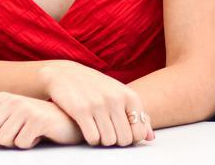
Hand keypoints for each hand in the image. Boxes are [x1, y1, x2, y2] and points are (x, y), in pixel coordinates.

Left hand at [0, 93, 80, 147]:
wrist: (67, 120)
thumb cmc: (36, 123)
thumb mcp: (9, 122)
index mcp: (1, 98)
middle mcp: (10, 100)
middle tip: (15, 136)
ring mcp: (24, 108)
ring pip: (1, 140)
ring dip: (15, 143)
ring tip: (27, 133)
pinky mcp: (37, 120)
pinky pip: (21, 143)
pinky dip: (29, 144)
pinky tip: (38, 134)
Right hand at [38, 60, 153, 145]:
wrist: (64, 74)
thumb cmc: (95, 86)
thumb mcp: (118, 94)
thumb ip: (137, 115)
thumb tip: (150, 138)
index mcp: (128, 95)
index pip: (139, 132)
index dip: (129, 137)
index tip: (119, 130)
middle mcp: (115, 99)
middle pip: (124, 140)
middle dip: (115, 140)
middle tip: (107, 131)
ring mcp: (98, 104)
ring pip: (109, 141)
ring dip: (102, 140)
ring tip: (97, 128)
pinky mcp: (81, 110)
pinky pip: (93, 138)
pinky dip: (91, 138)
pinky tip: (87, 128)